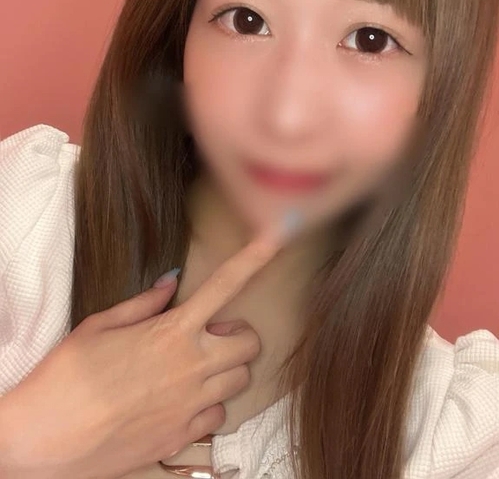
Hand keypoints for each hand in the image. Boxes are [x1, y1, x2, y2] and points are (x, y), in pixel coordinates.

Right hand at [0, 223, 290, 478]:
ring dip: (225, 370)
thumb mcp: (99, 327)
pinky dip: (208, 406)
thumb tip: (170, 283)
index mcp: (172, 331)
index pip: (225, 285)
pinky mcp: (183, 437)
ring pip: (240, 381)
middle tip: (209, 336)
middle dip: (237, 335)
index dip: (255, 258)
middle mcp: (192, 366)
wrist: (44, 440)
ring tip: (193, 369)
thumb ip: (143, 304)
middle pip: (250, 343)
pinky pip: (218, 417)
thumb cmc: (65, 377)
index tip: (276, 236)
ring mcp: (191, 404)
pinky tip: (181, 401)